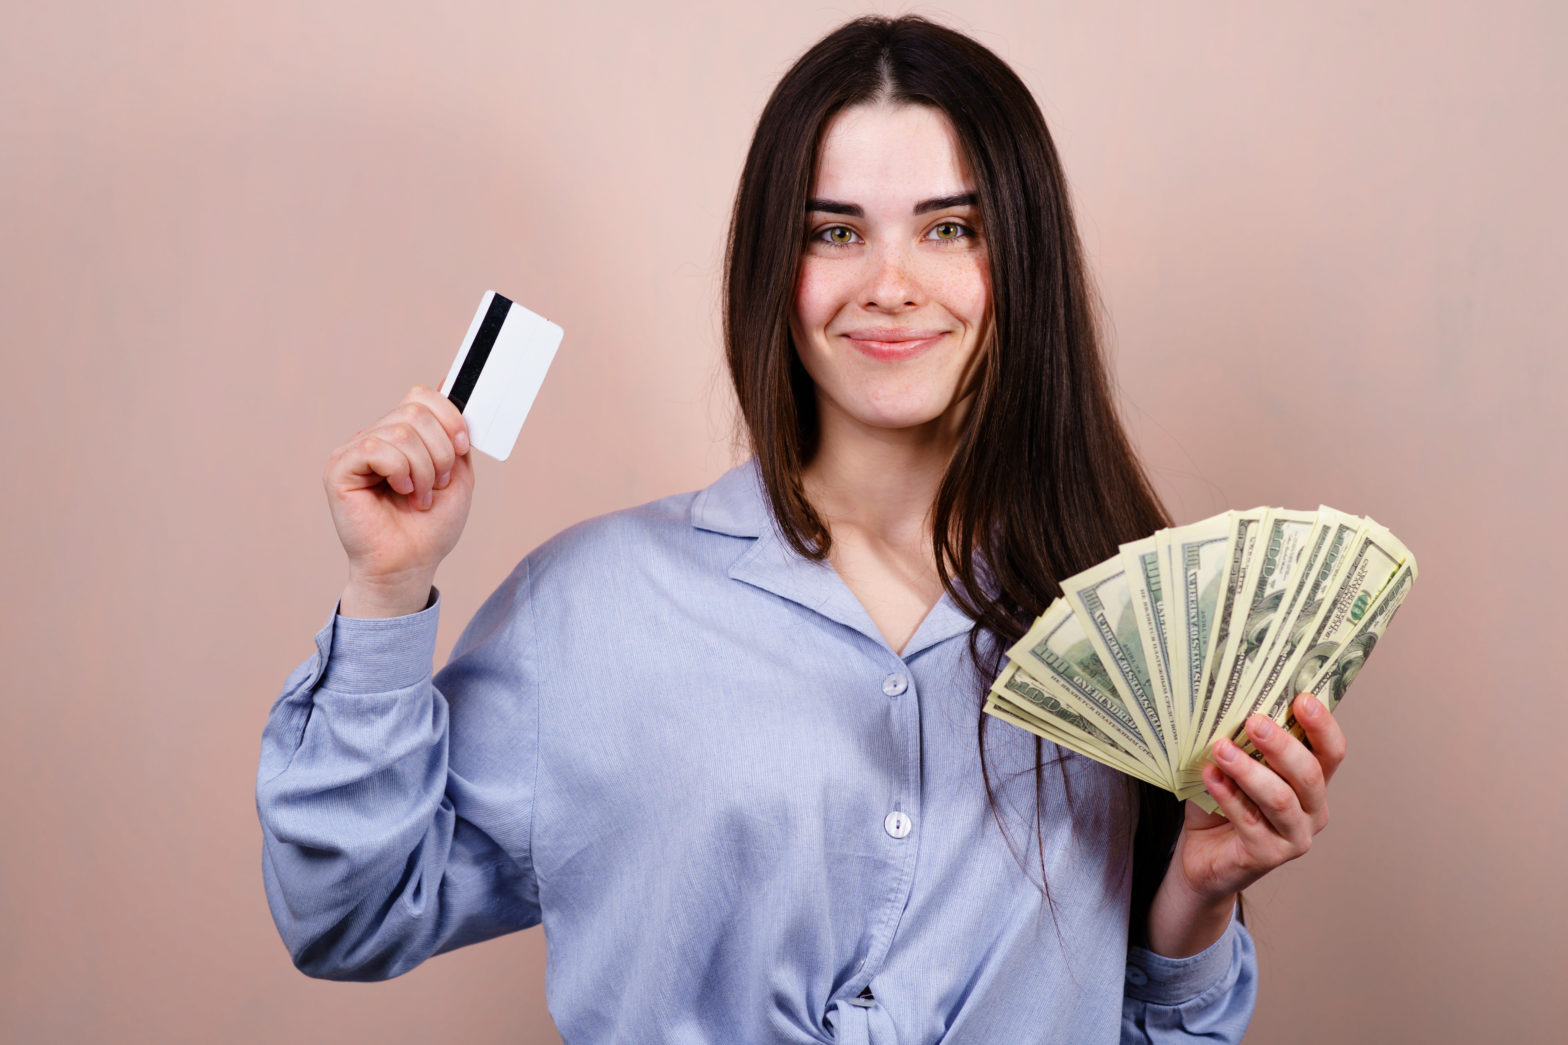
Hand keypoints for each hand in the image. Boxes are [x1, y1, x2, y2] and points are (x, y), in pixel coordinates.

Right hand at [323, 385, 474, 605]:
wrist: (410, 565)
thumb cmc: (430, 526)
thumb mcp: (457, 474)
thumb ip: (454, 435)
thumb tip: (450, 385)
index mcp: (403, 435)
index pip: (422, 396)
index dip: (449, 417)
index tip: (462, 449)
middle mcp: (377, 437)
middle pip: (416, 411)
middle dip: (441, 451)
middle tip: (437, 484)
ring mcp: (356, 451)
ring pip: (401, 430)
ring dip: (423, 469)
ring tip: (419, 497)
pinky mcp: (339, 468)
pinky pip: (375, 447)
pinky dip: (399, 471)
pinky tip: (400, 492)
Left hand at [1146, 693, 1345, 955]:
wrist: (1201, 855)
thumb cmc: (1222, 803)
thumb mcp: (1234, 767)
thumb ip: (1241, 742)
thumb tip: (1228, 702)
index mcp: (1312, 783)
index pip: (1331, 752)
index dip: (1322, 726)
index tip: (1302, 699)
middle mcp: (1311, 810)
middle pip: (1309, 774)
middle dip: (1281, 745)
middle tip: (1253, 721)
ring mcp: (1294, 836)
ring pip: (1280, 799)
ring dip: (1249, 770)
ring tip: (1221, 748)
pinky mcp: (1267, 856)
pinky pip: (1248, 821)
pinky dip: (1227, 795)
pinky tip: (1209, 776)